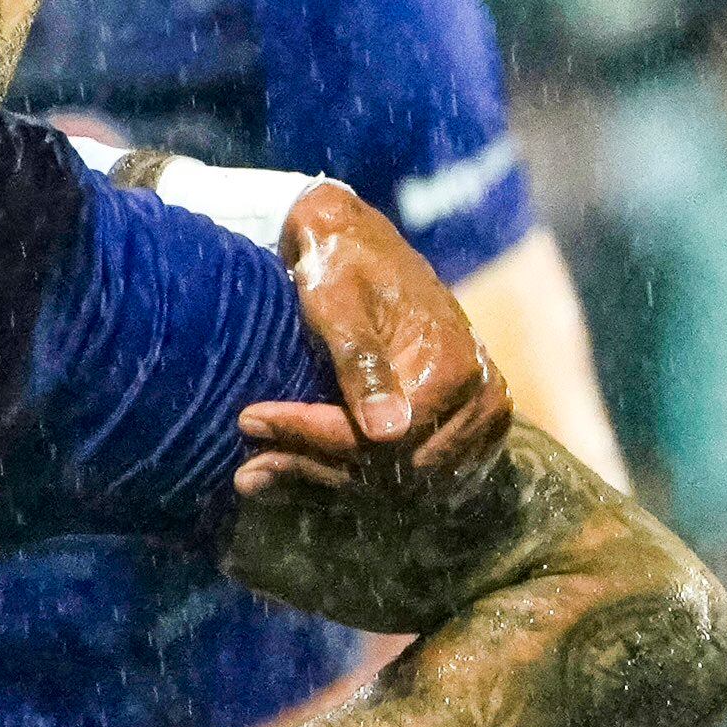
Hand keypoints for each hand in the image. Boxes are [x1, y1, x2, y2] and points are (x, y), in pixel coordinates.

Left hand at [238, 182, 507, 498]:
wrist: (361, 243)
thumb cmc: (344, 264)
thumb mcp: (340, 303)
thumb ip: (360, 363)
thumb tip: (388, 434)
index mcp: (453, 369)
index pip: (377, 439)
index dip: (310, 438)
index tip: (250, 424)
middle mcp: (479, 402)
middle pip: (389, 470)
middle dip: (313, 467)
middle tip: (247, 470)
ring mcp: (479, 424)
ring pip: (396, 483)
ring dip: (328, 483)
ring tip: (262, 475)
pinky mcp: (467, 435)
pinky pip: (409, 478)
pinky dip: (354, 482)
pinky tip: (301, 478)